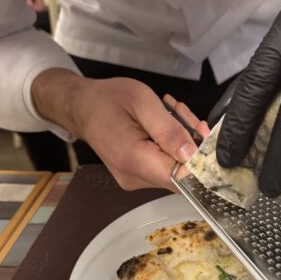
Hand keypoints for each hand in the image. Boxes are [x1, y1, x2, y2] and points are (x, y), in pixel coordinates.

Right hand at [31, 69, 203, 190]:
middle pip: (180, 172)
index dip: (199, 158)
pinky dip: (171, 146)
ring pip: (175, 168)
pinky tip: (164, 125)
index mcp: (133, 160)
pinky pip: (164, 166)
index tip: (200, 133)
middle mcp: (134, 177)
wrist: (80, 107)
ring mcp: (135, 179)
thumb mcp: (142, 102)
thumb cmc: (107, 99)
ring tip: (170, 113)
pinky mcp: (137, 176)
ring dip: (180, 141)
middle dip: (190, 144)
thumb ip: (168, 129)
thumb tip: (191, 154)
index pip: (180, 176)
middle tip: (182, 114)